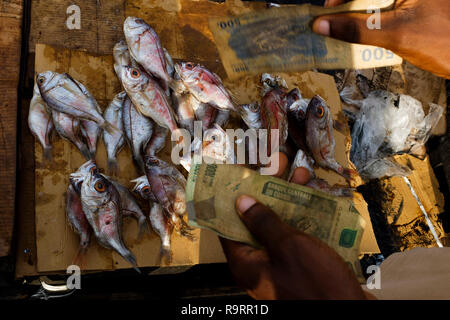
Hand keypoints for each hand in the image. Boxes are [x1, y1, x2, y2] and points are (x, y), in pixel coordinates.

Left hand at [220, 152, 366, 298]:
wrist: (351, 315)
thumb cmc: (316, 284)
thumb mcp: (288, 247)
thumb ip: (264, 222)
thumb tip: (240, 201)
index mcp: (246, 263)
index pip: (228, 223)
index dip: (232, 196)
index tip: (240, 172)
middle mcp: (259, 263)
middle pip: (256, 219)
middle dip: (268, 190)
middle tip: (278, 165)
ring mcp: (280, 264)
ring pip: (280, 225)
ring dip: (290, 200)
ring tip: (302, 174)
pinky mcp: (301, 266)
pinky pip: (297, 236)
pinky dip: (304, 217)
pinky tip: (316, 198)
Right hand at [312, 0, 449, 78]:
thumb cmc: (443, 41)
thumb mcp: (395, 34)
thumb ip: (356, 29)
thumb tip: (322, 25)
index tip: (324, 13)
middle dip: (347, 11)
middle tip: (331, 28)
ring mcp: (409, 2)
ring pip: (373, 6)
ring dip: (356, 21)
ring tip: (342, 37)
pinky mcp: (412, 12)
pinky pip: (383, 15)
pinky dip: (370, 27)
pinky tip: (363, 40)